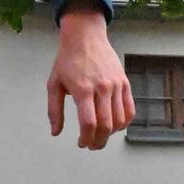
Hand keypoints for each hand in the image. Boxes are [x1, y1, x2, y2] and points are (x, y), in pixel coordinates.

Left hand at [47, 6, 133, 149]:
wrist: (85, 38)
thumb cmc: (67, 61)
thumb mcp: (53, 84)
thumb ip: (54, 110)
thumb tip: (55, 132)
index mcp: (83, 90)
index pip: (89, 122)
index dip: (86, 138)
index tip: (81, 143)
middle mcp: (102, 88)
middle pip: (106, 125)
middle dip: (99, 141)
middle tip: (91, 145)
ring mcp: (116, 85)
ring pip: (120, 120)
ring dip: (111, 134)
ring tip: (101, 136)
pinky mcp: (125, 83)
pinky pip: (130, 109)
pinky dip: (124, 122)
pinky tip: (114, 126)